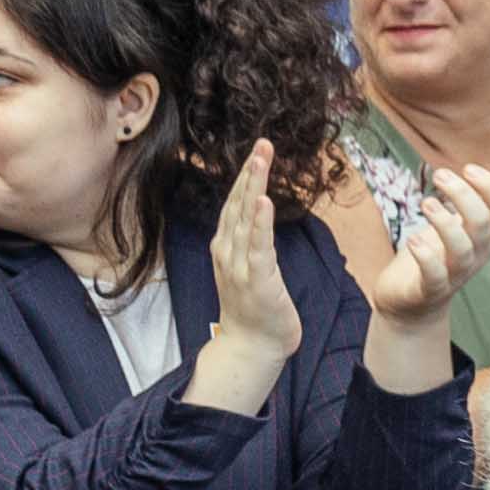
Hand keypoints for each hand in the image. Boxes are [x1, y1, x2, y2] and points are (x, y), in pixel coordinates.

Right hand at [201, 143, 303, 371]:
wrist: (252, 346)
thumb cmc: (255, 309)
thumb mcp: (250, 267)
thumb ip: (251, 242)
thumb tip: (258, 216)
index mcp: (226, 247)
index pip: (235, 204)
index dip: (247, 176)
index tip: (259, 150)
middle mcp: (228, 251)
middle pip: (238, 203)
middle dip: (250, 172)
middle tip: (262, 143)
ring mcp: (239, 265)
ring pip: (245, 218)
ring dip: (253, 186)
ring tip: (261, 159)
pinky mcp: (255, 279)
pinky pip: (257, 246)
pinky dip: (259, 222)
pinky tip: (262, 200)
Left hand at [348, 161, 489, 329]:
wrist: (410, 304)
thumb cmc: (435, 259)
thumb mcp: (458, 228)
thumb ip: (478, 205)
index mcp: (486, 238)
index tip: (468, 168)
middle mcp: (477, 256)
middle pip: (483, 224)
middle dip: (464, 195)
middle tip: (440, 175)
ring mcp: (455, 275)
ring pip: (462, 249)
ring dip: (444, 222)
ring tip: (427, 202)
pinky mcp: (431, 291)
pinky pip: (435, 275)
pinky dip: (425, 256)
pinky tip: (413, 239)